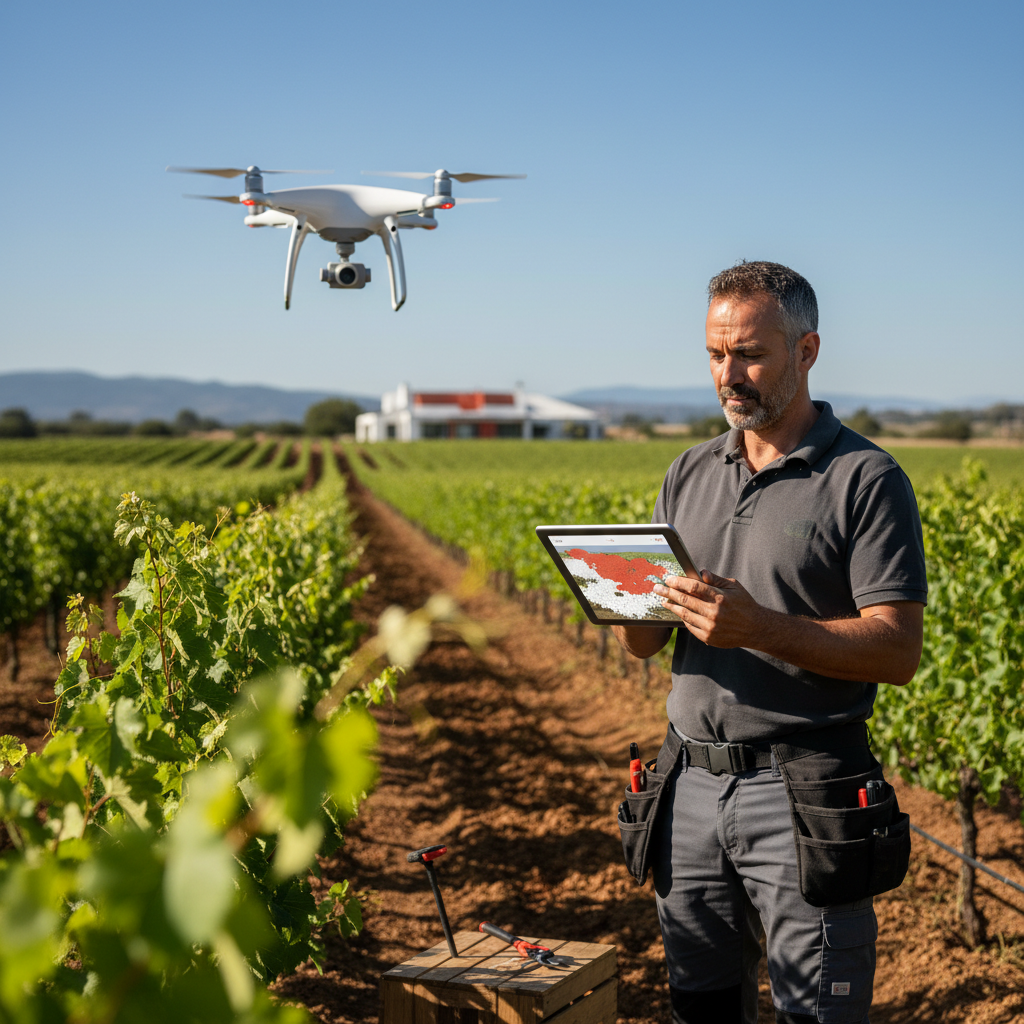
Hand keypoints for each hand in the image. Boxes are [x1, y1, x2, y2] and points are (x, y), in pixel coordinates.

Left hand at [653, 570, 769, 647]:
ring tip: (663, 601)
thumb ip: (716, 580)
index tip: (668, 579)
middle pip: (685, 600)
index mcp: (720, 597)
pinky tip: (678, 612)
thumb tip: (700, 572)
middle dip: (668, 593)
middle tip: (657, 588)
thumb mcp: (734, 587)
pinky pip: (690, 626)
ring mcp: (711, 627)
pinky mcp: (709, 638)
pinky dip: (683, 618)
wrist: (756, 628)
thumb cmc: (744, 604)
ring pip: (685, 614)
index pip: (694, 587)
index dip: (679, 582)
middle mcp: (714, 612)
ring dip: (672, 606)